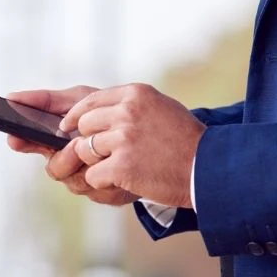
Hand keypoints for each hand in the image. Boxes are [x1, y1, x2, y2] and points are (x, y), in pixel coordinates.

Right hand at [6, 87, 140, 205]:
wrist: (151, 136)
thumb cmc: (110, 112)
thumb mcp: (82, 99)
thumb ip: (50, 101)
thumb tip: (11, 98)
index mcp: (56, 139)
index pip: (31, 143)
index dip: (23, 141)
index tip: (15, 136)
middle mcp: (66, 162)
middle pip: (54, 169)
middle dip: (65, 158)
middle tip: (75, 147)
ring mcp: (84, 178)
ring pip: (75, 182)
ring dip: (89, 166)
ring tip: (101, 154)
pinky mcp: (105, 191)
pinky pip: (97, 191)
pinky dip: (107, 177)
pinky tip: (117, 168)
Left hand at [62, 84, 205, 207]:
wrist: (209, 168)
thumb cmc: (185, 141)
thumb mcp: (160, 107)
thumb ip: (129, 105)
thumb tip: (92, 112)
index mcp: (136, 94)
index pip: (90, 101)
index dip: (76, 116)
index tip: (68, 126)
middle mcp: (127, 112)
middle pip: (84, 125)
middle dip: (89, 142)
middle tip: (106, 154)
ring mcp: (123, 139)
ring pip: (85, 150)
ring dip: (97, 163)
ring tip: (120, 168)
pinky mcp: (121, 166)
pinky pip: (92, 174)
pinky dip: (103, 181)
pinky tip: (124, 180)